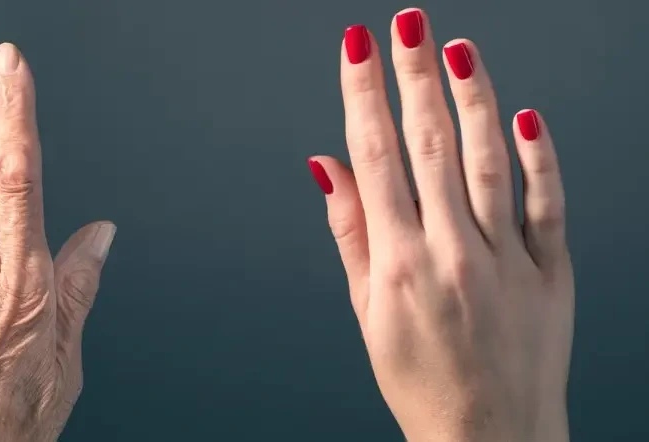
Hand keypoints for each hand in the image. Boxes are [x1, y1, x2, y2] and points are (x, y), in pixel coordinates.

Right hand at [308, 8, 572, 441]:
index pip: (374, 158)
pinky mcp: (552, 273)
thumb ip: (351, 232)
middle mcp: (452, 255)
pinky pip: (547, 204)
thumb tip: (327, 167)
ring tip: (458, 49)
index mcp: (398, 264)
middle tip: (407, 23)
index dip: (362, 95)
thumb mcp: (367, 312)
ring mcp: (507, 262)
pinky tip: (525, 116)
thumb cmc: (420, 381)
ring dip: (473, 99)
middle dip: (414, 75)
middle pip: (429, 146)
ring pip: (489, 162)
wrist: (490, 441)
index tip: (356, 48)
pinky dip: (540, 158)